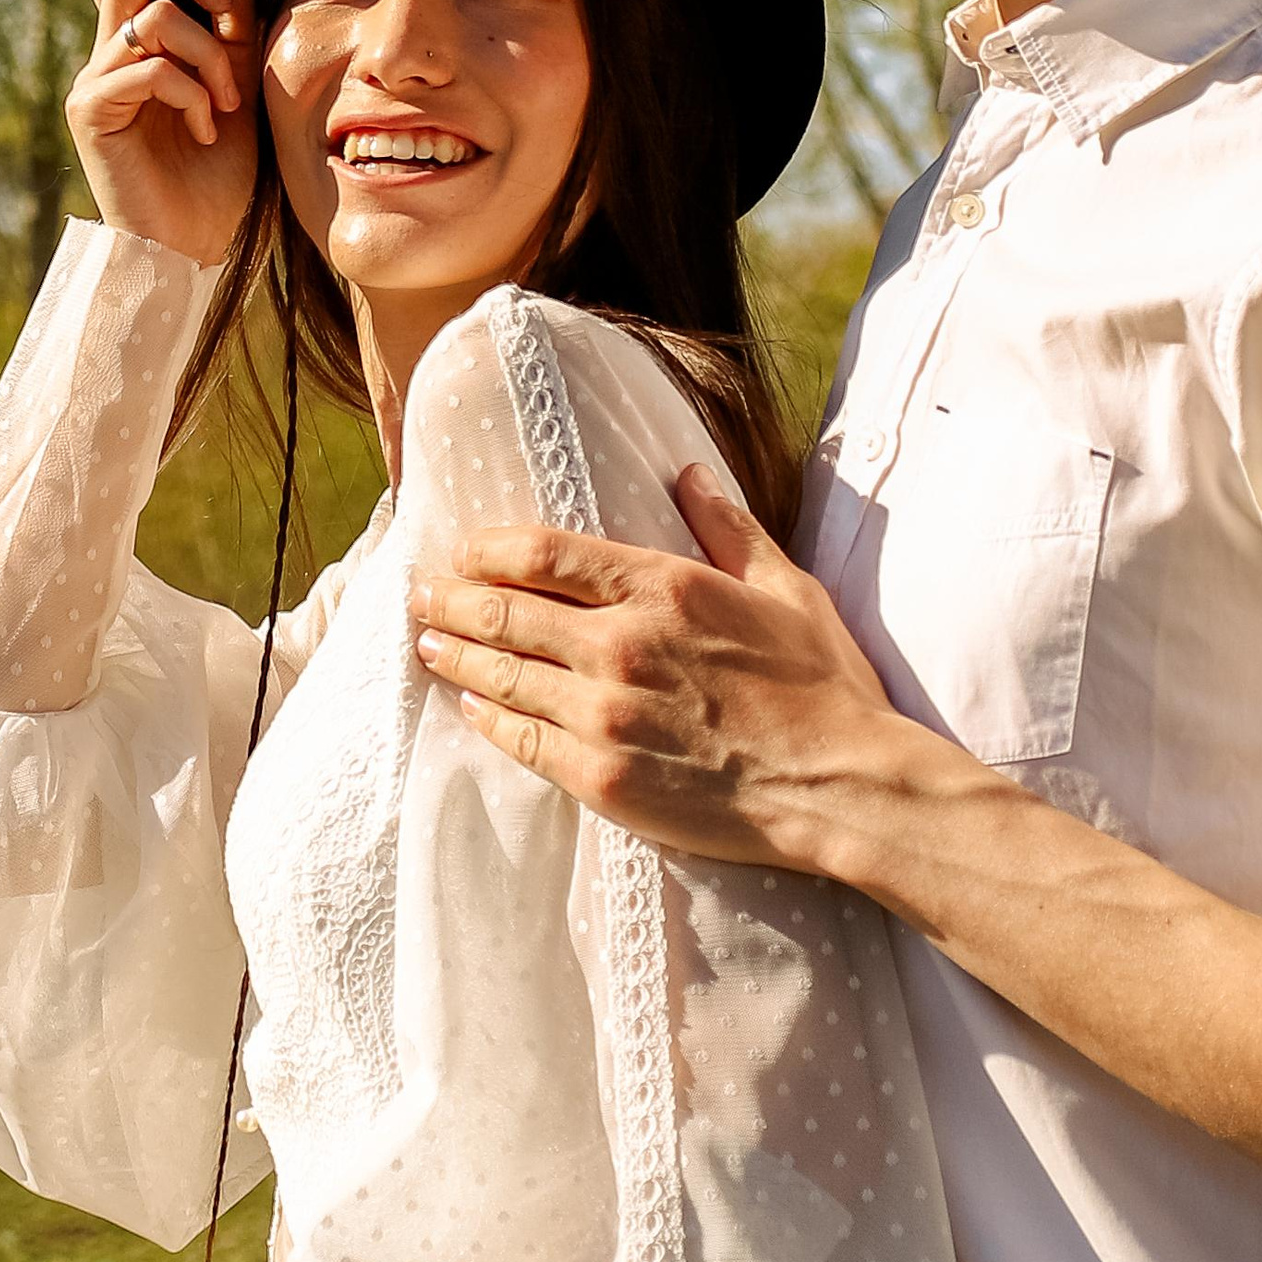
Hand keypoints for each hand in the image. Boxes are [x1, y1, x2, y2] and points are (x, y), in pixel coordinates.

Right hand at [66, 0, 258, 267]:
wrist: (196, 246)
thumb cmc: (218, 176)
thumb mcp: (241, 89)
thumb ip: (234, 34)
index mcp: (141, 41)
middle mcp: (110, 52)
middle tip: (227, 19)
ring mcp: (96, 81)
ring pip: (153, 19)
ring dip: (210, 56)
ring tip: (227, 104)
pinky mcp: (91, 113)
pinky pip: (148, 71)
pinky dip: (192, 95)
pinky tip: (208, 131)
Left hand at [410, 465, 908, 869]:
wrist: (840, 787)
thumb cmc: (822, 686)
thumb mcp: (785, 588)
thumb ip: (728, 528)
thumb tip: (689, 474)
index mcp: (662, 587)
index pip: (544, 553)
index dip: (489, 548)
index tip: (462, 550)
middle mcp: (621, 644)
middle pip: (506, 611)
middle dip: (452, 600)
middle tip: (421, 595)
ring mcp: (605, 715)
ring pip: (503, 676)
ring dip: (457, 656)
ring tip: (429, 645)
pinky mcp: (602, 778)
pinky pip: (522, 742)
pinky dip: (488, 719)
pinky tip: (472, 706)